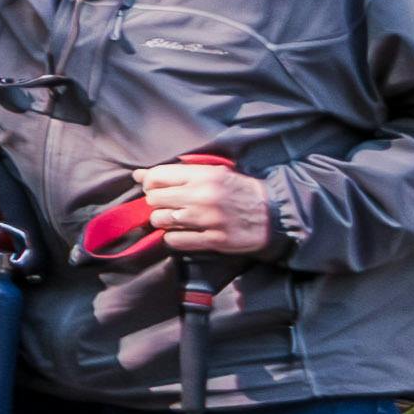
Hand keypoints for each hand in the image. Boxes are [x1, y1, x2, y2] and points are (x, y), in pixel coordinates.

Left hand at [130, 155, 277, 256]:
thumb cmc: (241, 190)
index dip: (149, 183)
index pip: (156, 177)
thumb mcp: (215, 173)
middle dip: (156, 203)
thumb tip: (138, 175)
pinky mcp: (213, 240)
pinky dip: (174, 237)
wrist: (275, 214)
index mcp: (203, 175)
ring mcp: (207, 220)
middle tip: (168, 205)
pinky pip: (175, 240)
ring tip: (177, 219)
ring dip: (164, 221)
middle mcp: (202, 196)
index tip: (155, 189)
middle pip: (154, 200)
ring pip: (161, 220)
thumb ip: (178, 173)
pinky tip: (184, 233)